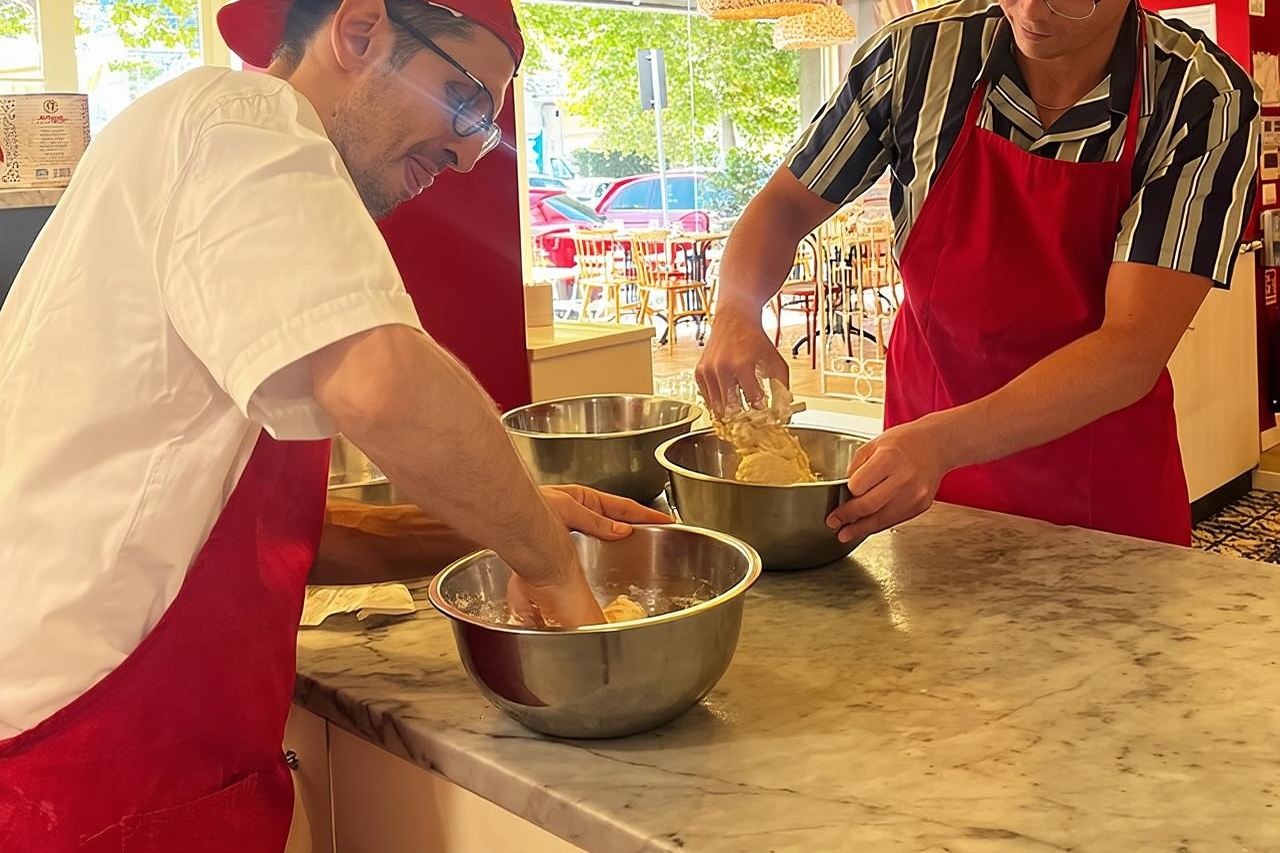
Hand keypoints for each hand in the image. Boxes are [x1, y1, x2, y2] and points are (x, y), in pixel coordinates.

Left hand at [507, 486, 671, 627]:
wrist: (499, 520)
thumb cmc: (525, 504)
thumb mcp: (567, 507)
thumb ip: (596, 521)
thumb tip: (622, 531)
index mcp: (583, 499)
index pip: (622, 508)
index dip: (646, 515)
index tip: (667, 522)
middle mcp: (576, 515)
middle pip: (613, 524)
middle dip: (633, 532)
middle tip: (656, 543)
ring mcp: (567, 532)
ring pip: (599, 541)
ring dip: (614, 550)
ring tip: (632, 562)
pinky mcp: (557, 550)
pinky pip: (582, 556)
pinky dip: (593, 565)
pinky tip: (597, 576)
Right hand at [695, 306, 788, 414]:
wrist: (735, 318)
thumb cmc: (755, 338)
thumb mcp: (774, 359)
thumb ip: (781, 384)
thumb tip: (783, 408)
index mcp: (742, 365)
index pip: (753, 401)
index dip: (761, 409)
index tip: (765, 411)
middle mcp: (722, 368)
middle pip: (733, 408)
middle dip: (743, 415)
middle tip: (751, 415)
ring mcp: (708, 371)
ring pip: (718, 407)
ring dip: (730, 410)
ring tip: (740, 406)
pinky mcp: (699, 373)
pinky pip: (707, 399)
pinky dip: (717, 402)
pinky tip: (728, 396)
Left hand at [826, 419, 951, 544]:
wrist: (937, 445)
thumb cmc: (906, 441)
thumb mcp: (874, 444)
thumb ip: (857, 466)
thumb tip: (844, 491)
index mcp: (889, 458)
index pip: (858, 486)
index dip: (847, 492)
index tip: (840, 496)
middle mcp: (904, 478)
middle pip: (868, 506)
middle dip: (847, 517)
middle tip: (833, 522)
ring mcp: (914, 495)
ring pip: (881, 519)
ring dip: (861, 529)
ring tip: (846, 533)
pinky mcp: (920, 506)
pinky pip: (894, 520)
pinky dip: (878, 524)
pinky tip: (867, 526)